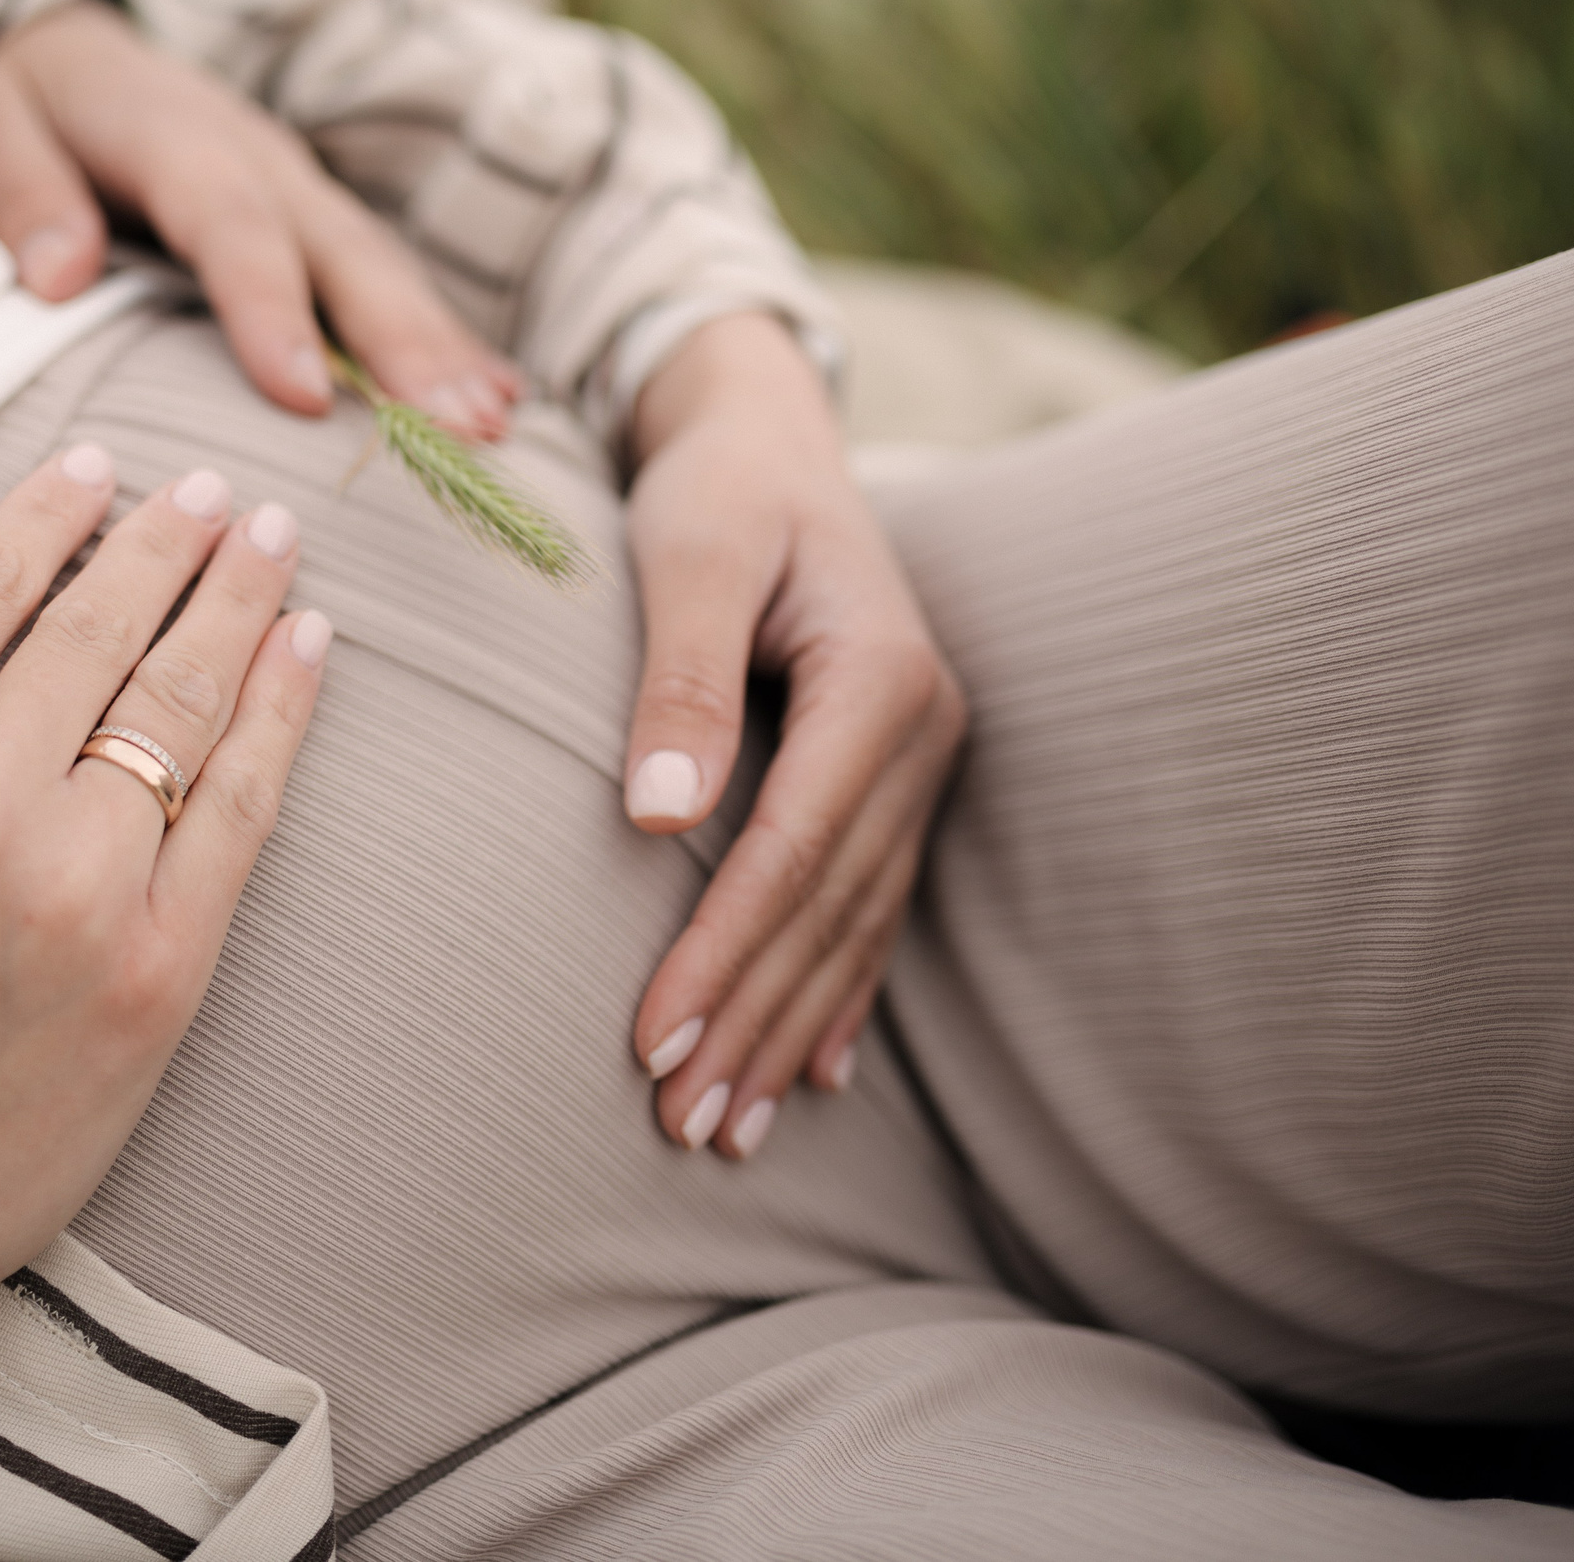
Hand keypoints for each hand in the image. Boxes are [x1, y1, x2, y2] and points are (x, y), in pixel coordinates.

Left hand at [0, 0, 520, 437]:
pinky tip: (504, 400)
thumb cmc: (29, 104)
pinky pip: (392, 282)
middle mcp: (262, 162)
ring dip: (444, 352)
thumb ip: (21, 191)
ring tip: (496, 428)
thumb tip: (58, 276)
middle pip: (343, 255)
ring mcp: (305, 191)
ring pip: (384, 272)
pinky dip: (449, 340)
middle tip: (461, 428)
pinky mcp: (323, 221)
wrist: (73, 48)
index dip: (272, 309)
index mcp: (178, 138)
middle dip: (407, 344)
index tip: (303, 397)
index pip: (232, 227)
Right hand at [0, 448, 328, 1558]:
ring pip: (186, 703)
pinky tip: (307, 651)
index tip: (103, 468)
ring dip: (242, 603)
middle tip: (212, 489)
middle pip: (105, 628)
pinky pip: (243, 808)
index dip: (56, 513)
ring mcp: (86, 888)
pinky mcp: (163, 968)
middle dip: (169, 540)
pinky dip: (284, 715)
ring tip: (272, 543)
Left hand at [622, 314, 966, 1159]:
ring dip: (789, 1030)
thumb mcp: (688, 553)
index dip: (724, 953)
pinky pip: (870, 904)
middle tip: (682, 1127)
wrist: (771, 440)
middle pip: (827, 907)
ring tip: (728, 1132)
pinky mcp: (893, 778)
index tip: (651, 1043)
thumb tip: (658, 816)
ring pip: (853, 925)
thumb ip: (678, 677)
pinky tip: (814, 1073)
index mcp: (881, 679)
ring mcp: (920, 761)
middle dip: (753, 1021)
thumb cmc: (718, 489)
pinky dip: (838, 993)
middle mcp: (922, 731)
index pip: (793, 849)